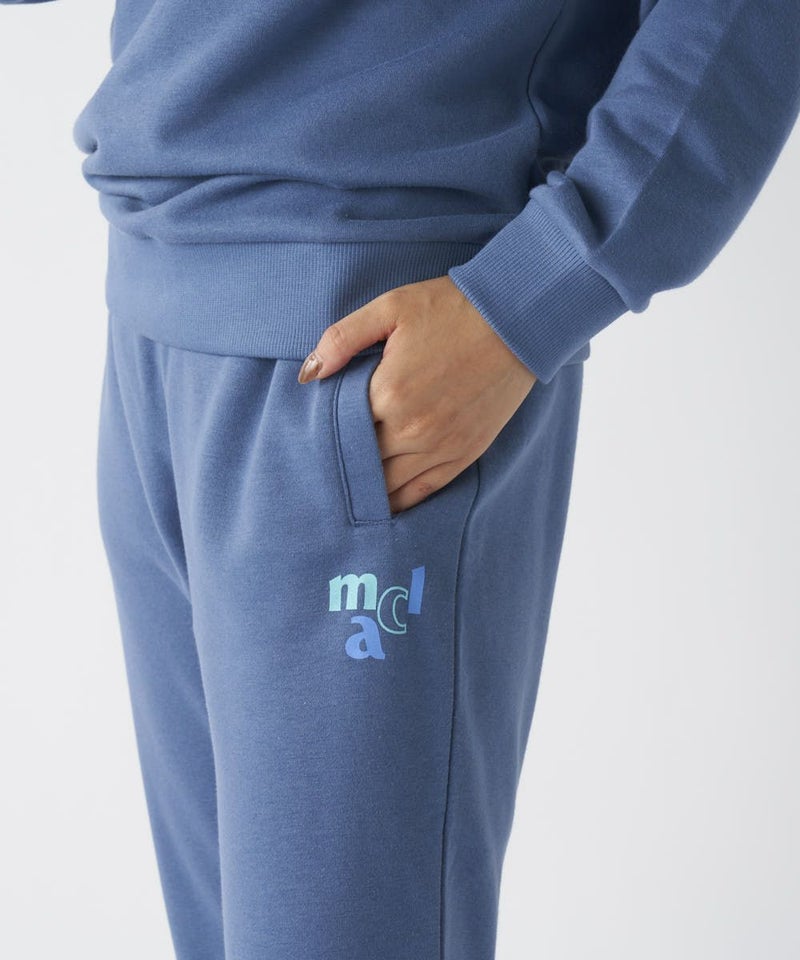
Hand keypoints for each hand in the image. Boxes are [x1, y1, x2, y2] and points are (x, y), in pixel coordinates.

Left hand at [297, 275, 536, 512]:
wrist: (516, 319)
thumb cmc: (450, 308)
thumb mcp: (390, 307)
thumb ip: (342, 338)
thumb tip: (309, 375)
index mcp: (388, 392)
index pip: (340, 431)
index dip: (323, 436)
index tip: (310, 439)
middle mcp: (412, 428)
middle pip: (361, 464)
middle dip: (342, 465)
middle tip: (322, 468)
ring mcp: (441, 446)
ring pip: (389, 486)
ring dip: (367, 488)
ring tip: (348, 489)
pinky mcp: (465, 453)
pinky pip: (423, 491)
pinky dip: (400, 502)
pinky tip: (383, 505)